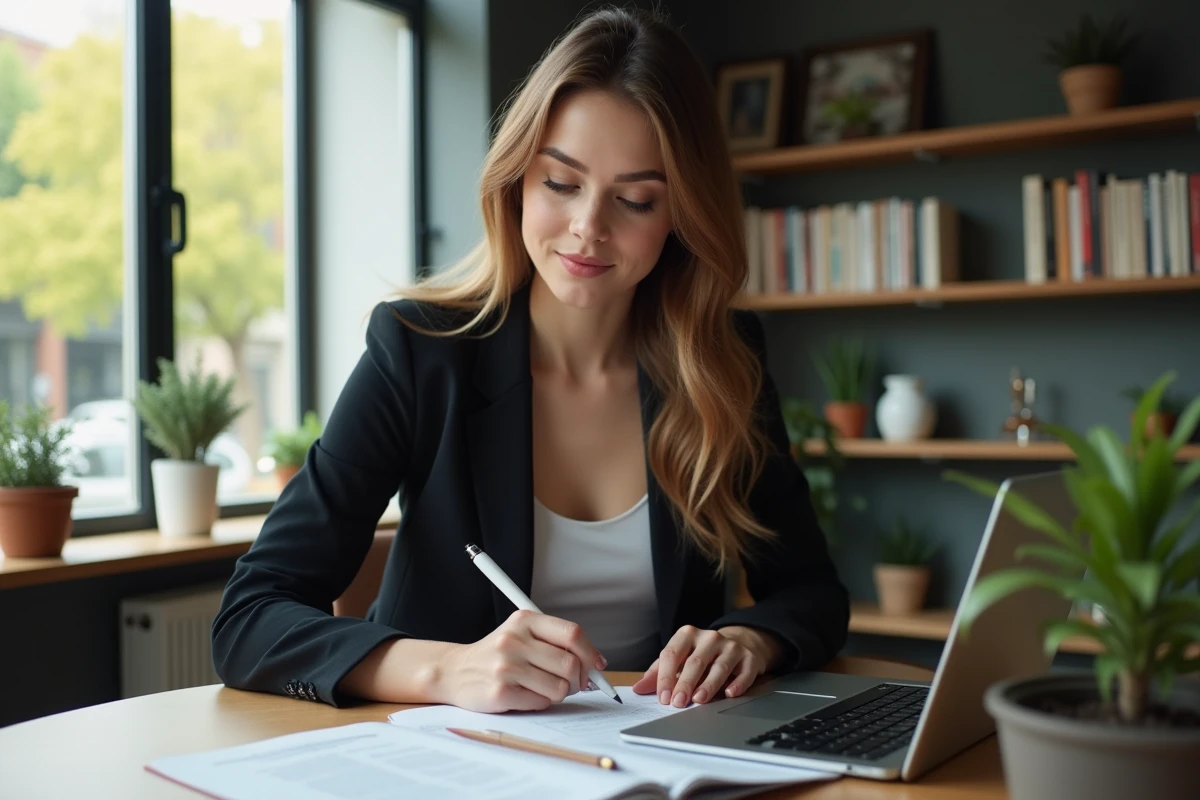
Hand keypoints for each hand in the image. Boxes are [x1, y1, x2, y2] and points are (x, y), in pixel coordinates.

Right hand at [433, 609, 606, 712]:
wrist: (454, 671)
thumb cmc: (497, 654)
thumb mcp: (522, 634)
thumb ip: (555, 642)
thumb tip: (595, 665)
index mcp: (524, 620)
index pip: (572, 633)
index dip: (591, 653)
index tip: (597, 666)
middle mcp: (514, 640)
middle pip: (571, 664)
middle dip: (578, 679)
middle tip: (570, 683)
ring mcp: (506, 666)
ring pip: (560, 687)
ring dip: (558, 693)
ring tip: (542, 687)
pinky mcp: (500, 692)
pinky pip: (541, 702)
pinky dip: (540, 702)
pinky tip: (525, 694)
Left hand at [631, 625, 781, 706]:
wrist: (738, 644)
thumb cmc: (702, 655)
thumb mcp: (679, 658)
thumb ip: (658, 673)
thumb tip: (638, 689)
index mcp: (687, 635)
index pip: (672, 654)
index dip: (666, 677)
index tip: (663, 697)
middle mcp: (709, 638)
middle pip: (695, 662)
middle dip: (685, 683)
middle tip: (678, 703)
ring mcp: (730, 647)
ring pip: (719, 667)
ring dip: (708, 685)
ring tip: (699, 700)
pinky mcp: (749, 658)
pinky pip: (743, 672)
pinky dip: (737, 683)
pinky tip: (729, 693)